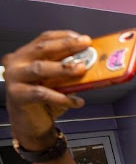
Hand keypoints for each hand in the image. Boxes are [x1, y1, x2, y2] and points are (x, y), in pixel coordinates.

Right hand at [3, 30, 89, 150]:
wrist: (31, 126)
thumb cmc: (46, 102)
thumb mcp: (59, 83)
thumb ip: (68, 72)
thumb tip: (92, 64)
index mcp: (26, 55)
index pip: (45, 39)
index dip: (65, 37)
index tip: (84, 39)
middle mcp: (17, 62)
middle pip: (42, 49)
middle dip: (66, 45)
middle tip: (86, 46)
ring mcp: (14, 78)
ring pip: (40, 68)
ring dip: (63, 68)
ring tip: (82, 69)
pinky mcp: (17, 95)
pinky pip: (42, 93)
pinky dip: (62, 97)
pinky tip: (78, 102)